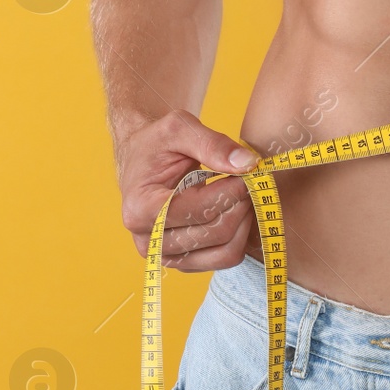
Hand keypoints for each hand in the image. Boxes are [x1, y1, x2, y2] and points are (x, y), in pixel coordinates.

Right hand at [116, 109, 258, 271]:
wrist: (142, 161)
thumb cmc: (157, 143)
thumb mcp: (179, 128)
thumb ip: (213, 144)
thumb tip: (249, 164)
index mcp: (140, 208)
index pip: (198, 210)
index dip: (231, 191)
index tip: (248, 172)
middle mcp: (149, 240)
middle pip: (215, 233)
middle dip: (240, 204)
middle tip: (249, 181)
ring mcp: (166, 256)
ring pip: (225, 252)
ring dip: (244, 221)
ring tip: (242, 194)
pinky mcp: (184, 261)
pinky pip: (225, 258)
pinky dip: (240, 235)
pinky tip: (234, 209)